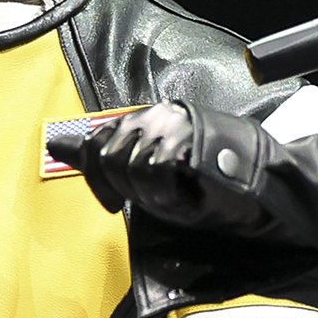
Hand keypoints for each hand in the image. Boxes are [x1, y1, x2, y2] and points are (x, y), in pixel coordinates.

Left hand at [49, 102, 275, 234]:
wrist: (261, 190)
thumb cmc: (207, 188)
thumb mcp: (149, 176)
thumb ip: (103, 159)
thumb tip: (56, 145)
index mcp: (148, 119)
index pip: (96, 140)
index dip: (98, 178)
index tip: (113, 203)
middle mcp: (158, 113)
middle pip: (108, 155)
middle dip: (127, 189)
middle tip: (160, 200)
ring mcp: (175, 121)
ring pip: (130, 163)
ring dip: (150, 194)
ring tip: (178, 196)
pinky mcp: (189, 135)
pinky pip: (154, 168)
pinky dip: (166, 192)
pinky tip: (185, 195)